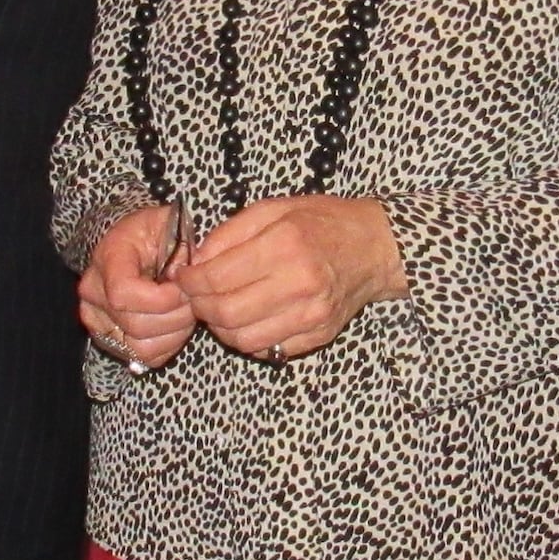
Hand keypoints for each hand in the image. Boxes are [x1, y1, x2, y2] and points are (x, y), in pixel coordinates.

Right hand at [80, 204, 196, 370]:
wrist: (135, 244)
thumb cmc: (154, 233)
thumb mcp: (170, 225)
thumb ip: (181, 247)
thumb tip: (183, 278)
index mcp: (107, 258)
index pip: (123, 294)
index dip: (161, 299)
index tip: (183, 288)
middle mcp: (93, 292)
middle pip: (135, 325)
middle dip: (175, 317)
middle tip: (192, 301)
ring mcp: (97, 319)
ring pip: (139, 347)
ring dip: (174, 334)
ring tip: (186, 313)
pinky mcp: (108, 339)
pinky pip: (142, 357)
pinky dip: (166, 346)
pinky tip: (174, 325)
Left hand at [175, 195, 404, 364]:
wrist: (374, 247)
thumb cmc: (322, 222)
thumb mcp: (274, 209)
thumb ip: (231, 232)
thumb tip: (197, 262)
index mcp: (285, 245)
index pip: (217, 278)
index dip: (191, 282)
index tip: (184, 278)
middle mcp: (299, 283)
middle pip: (226, 314)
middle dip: (200, 308)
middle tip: (197, 297)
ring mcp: (311, 314)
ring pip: (243, 340)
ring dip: (221, 328)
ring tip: (221, 309)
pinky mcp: (319, 335)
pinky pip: (268, 350)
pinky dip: (249, 339)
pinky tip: (249, 319)